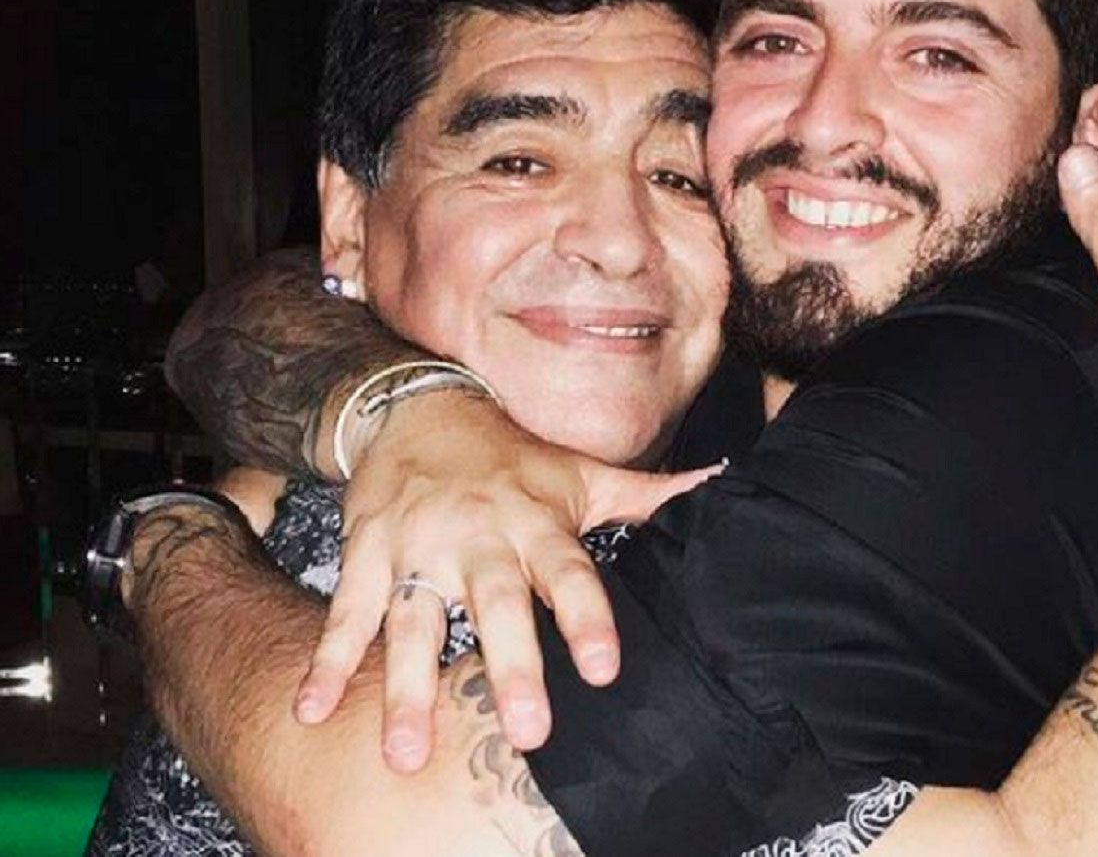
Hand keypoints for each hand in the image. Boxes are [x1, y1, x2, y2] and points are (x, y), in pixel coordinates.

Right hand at [292, 388, 716, 770]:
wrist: (419, 405)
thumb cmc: (512, 457)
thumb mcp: (579, 472)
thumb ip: (647, 493)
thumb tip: (723, 482)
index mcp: (536, 522)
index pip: (569, 572)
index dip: (587, 618)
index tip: (604, 669)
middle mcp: (479, 535)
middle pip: (496, 602)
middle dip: (511, 664)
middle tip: (528, 730)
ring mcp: (418, 545)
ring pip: (414, 619)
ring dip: (407, 687)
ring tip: (408, 754)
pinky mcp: (367, 551)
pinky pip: (347, 611)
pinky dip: (327, 661)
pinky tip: (312, 712)